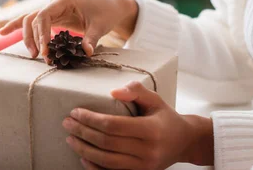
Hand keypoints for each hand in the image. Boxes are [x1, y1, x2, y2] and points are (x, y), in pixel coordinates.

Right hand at [0, 0, 138, 61]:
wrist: (110, 8)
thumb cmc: (105, 15)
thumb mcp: (100, 27)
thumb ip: (91, 39)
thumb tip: (86, 53)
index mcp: (64, 0)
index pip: (44, 15)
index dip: (41, 34)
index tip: (45, 51)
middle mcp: (54, 2)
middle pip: (34, 19)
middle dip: (34, 39)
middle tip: (41, 57)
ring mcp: (51, 9)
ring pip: (30, 21)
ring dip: (28, 37)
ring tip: (32, 55)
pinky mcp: (52, 17)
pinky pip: (32, 21)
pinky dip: (17, 26)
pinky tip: (2, 33)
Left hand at [62, 81, 214, 169]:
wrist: (185, 142)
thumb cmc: (166, 118)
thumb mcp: (155, 99)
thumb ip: (136, 91)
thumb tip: (113, 92)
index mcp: (152, 130)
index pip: (113, 125)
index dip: (91, 119)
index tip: (76, 112)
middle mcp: (148, 151)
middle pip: (106, 143)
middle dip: (82, 132)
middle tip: (68, 123)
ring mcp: (144, 166)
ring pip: (106, 160)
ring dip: (84, 149)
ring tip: (71, 138)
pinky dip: (94, 167)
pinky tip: (83, 156)